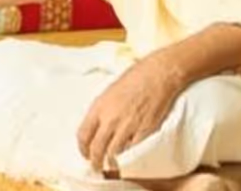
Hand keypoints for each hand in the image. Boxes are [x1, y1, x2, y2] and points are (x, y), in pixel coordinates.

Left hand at [76, 58, 183, 172]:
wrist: (158, 74)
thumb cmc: (136, 77)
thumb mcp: (109, 91)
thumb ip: (101, 111)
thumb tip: (96, 127)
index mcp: (99, 107)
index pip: (83, 135)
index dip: (82, 148)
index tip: (85, 153)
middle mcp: (111, 118)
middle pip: (96, 149)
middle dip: (95, 162)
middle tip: (97, 166)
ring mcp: (128, 126)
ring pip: (113, 153)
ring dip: (111, 161)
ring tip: (112, 164)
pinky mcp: (144, 131)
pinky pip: (132, 150)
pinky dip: (129, 155)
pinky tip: (128, 154)